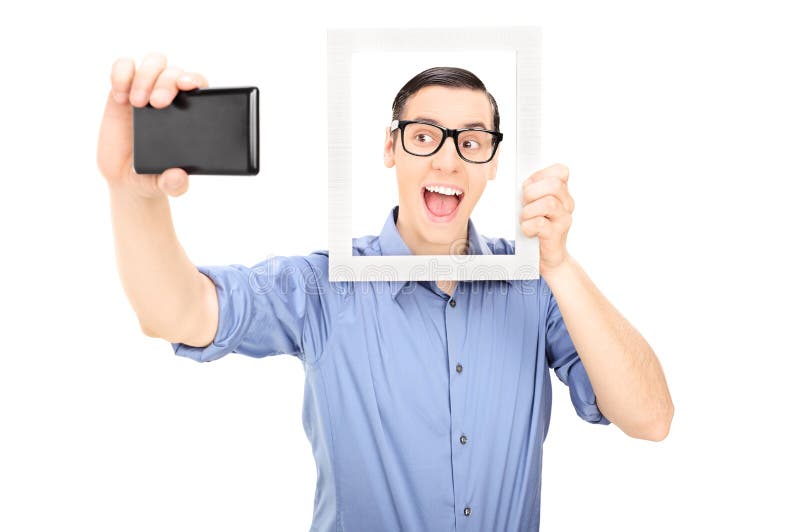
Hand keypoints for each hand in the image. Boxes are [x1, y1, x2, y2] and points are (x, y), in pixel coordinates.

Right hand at [96, 52, 208, 197]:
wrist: (125, 177)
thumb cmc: (153, 176)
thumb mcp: (164, 185)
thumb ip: (174, 185)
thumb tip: (179, 177)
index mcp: (190, 113)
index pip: (198, 84)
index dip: (195, 78)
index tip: (188, 87)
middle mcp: (170, 96)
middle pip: (173, 70)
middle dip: (166, 81)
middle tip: (156, 104)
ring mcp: (146, 90)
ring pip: (153, 62)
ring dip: (145, 76)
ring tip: (137, 103)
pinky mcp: (122, 90)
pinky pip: (123, 66)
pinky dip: (121, 73)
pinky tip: (119, 96)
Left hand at [520, 163, 574, 276]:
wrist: (546, 257)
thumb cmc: (537, 228)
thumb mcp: (533, 204)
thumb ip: (532, 189)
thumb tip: (527, 182)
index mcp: (562, 193)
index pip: (560, 171)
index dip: (540, 176)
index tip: (529, 188)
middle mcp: (567, 204)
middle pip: (554, 184)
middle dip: (532, 192)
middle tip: (525, 205)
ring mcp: (564, 220)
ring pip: (548, 203)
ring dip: (528, 211)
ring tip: (526, 220)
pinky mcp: (556, 235)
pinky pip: (541, 223)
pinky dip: (528, 226)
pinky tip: (528, 231)